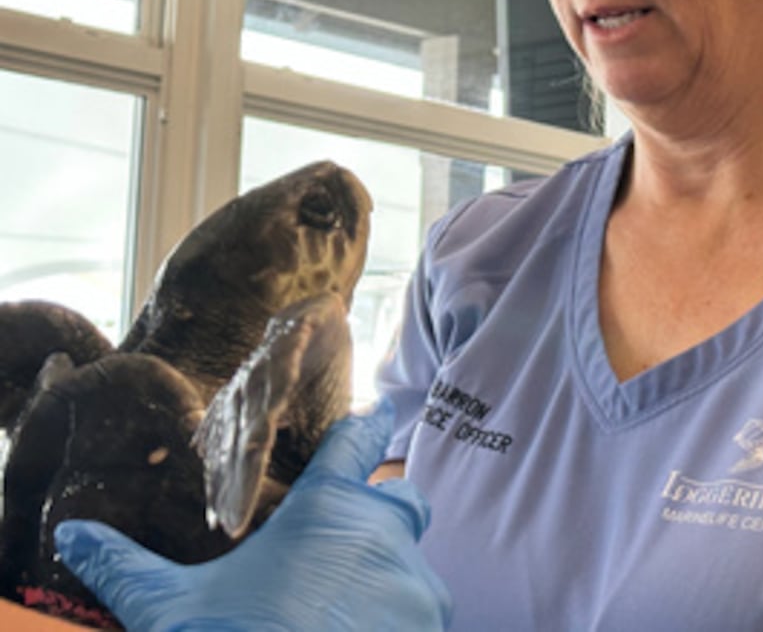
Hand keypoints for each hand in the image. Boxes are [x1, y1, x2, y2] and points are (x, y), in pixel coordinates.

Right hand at [54, 401, 450, 631]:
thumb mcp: (166, 609)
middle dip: (382, 513)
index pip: (353, 442)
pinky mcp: (432, 627)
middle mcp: (381, 533)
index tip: (382, 408)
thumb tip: (74, 533)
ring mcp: (415, 584)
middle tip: (349, 549)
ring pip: (413, 565)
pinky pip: (425, 616)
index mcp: (325, 508)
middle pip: (400, 500)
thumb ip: (123, 564)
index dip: (366, 423)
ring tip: (343, 619)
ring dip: (388, 582)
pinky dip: (400, 625)